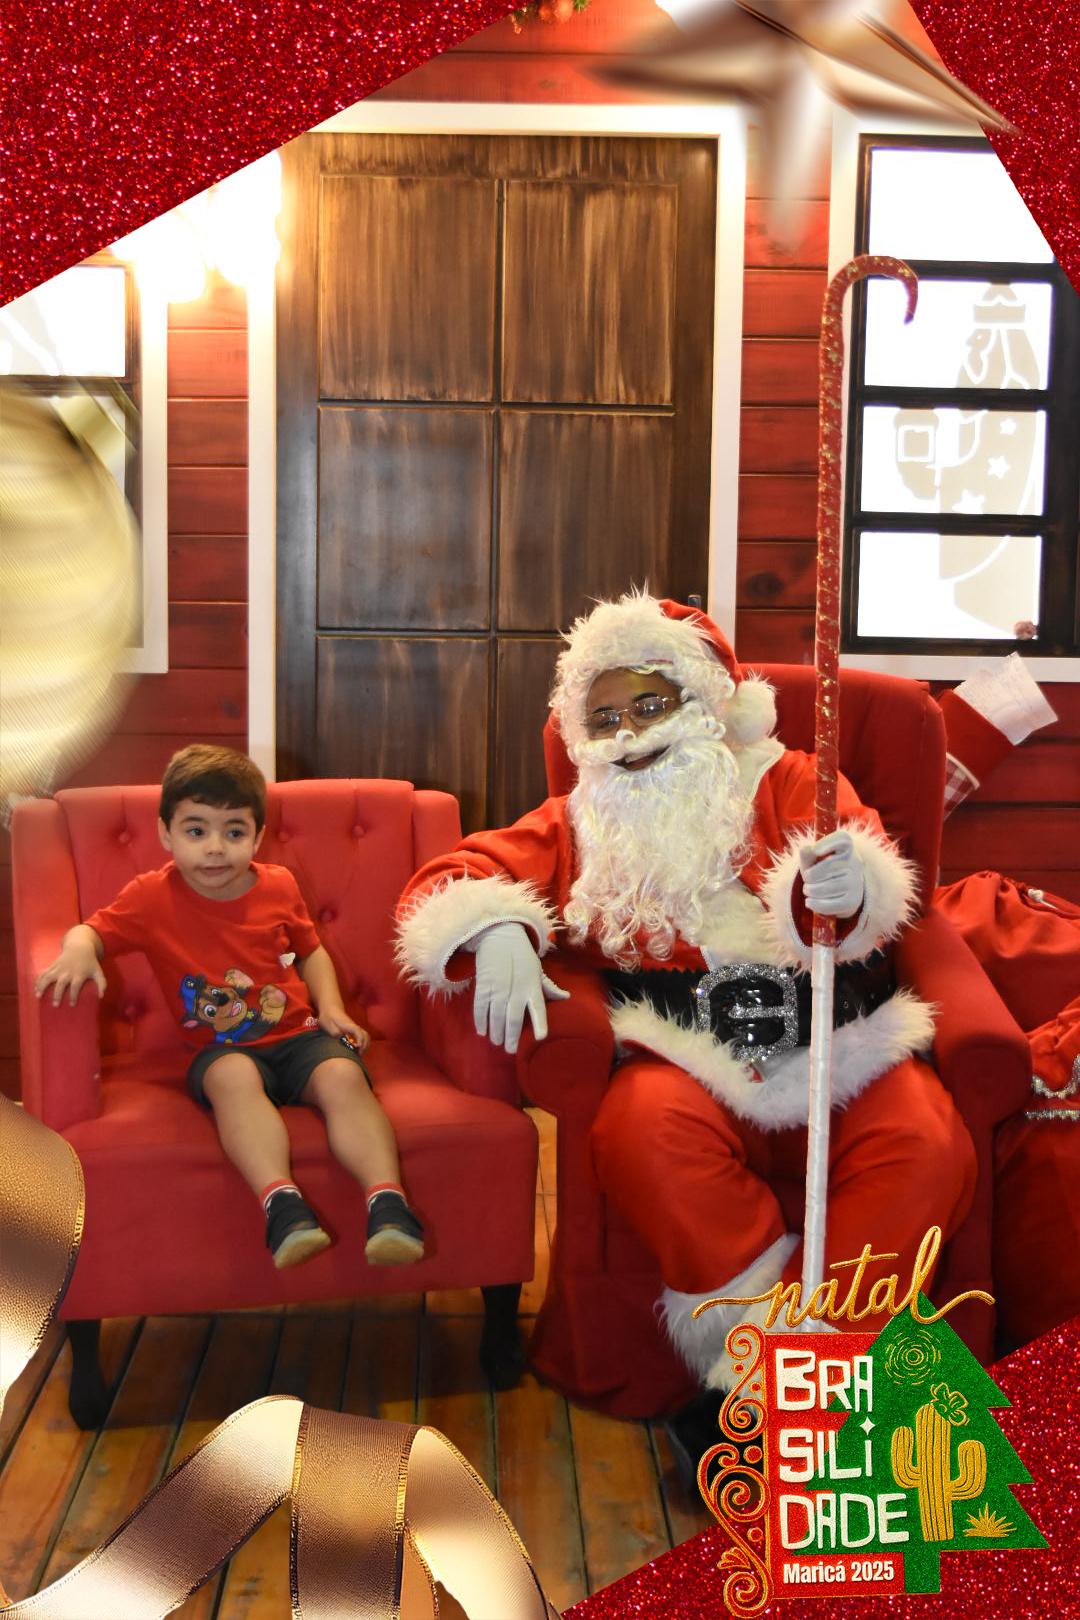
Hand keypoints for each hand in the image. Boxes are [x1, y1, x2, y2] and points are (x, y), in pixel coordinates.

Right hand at [35, 946, 105, 1007]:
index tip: (72, 1004)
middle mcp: (68, 971)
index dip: (73, 995)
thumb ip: (102, 983)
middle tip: (56, 1005)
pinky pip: (43, 973)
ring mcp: (59, 968)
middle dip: (57, 994)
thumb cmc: (90, 963)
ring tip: (38, 996)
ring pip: (49, 977)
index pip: (76, 986)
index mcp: (79, 974)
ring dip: (42, 987)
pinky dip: (38, 980)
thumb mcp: (98, 971)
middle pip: (61, 983)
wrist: (80, 947)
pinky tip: (35, 989)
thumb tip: (102, 996)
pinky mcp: (52, 966)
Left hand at [318, 1006, 370, 1051]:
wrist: (330, 1009)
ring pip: (366, 1036)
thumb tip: (341, 1039)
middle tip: (359, 1055)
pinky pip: (363, 1037)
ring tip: (360, 1054)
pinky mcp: (354, 1030)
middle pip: (365, 1035)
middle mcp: (354, 1027)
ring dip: (365, 1046)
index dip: (360, 1039)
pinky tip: (358, 1050)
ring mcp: (355, 1028)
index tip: (358, 1047)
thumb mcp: (328, 1025)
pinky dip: (364, 1044)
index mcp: (348, 1025)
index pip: (358, 1031)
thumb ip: (335, 1032)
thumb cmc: (328, 1017)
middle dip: (364, 1046)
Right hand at [473, 922, 569, 1053]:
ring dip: (496, 1031)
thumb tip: (567, 997)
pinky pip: (480, 1006)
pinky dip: (480, 1020)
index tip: (541, 1037)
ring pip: (496, 1015)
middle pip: (514, 1018)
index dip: (540, 1022)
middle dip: (511, 1036)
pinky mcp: (484, 984)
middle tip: (510, 1049)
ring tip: (497, 1041)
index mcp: (532, 986)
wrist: (501, 936)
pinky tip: (482, 1031)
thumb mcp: (538, 970)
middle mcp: (516, 988)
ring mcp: (499, 986)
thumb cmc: (522, 957)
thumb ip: (549, 987)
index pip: (538, 1008)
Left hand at [798, 830, 864, 918]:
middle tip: (806, 879)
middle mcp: (856, 862)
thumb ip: (807, 854)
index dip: (828, 844)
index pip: (842, 839)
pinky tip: (809, 902)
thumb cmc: (822, 869)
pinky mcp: (853, 900)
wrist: (839, 890)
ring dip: (811, 890)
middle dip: (811, 876)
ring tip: (807, 890)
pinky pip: (832, 904)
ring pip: (828, 887)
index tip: (816, 851)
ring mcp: (857, 882)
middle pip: (829, 868)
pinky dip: (816, 904)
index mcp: (846, 846)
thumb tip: (805, 849)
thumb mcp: (812, 859)